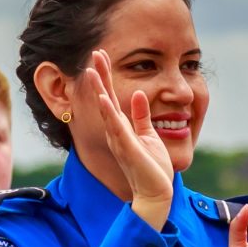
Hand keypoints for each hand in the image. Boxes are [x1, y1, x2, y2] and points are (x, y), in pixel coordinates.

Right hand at [72, 53, 176, 227]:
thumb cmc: (152, 168)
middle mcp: (116, 132)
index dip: (107, 75)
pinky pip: (117, 129)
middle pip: (105, 98)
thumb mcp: (149, 135)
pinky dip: (110, 114)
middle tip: (94, 52)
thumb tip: (140, 94)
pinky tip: (105, 99)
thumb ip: (142, 116)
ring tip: (92, 72)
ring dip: (99, 90)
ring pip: (107, 111)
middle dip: (100, 76)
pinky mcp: (128, 150)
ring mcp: (120, 140)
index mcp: (122, 127)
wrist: (155, 194)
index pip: (112, 96)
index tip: (102, 55)